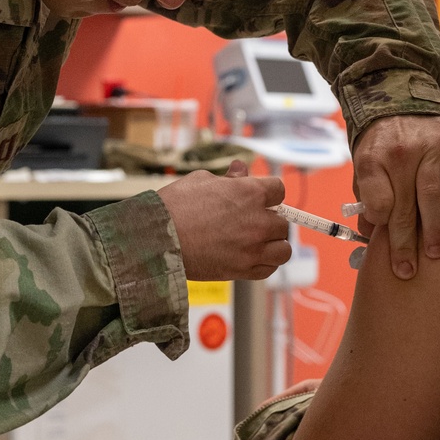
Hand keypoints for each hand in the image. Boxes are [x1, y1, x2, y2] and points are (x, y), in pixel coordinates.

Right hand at [158, 161, 290, 280]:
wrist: (157, 238)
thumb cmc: (175, 206)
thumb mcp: (201, 181)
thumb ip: (228, 178)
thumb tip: (240, 170)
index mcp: (249, 193)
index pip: (279, 190)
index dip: (269, 193)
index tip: (261, 199)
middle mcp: (257, 221)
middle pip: (282, 222)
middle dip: (269, 220)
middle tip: (251, 222)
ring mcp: (252, 248)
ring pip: (283, 249)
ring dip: (273, 244)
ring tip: (257, 243)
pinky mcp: (243, 270)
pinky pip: (269, 269)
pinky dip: (264, 263)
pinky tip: (251, 257)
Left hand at [352, 115, 439, 279]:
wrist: (398, 100)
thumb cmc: (379, 144)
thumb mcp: (362, 166)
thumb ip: (366, 197)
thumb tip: (370, 234)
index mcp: (372, 161)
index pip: (376, 201)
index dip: (379, 222)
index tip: (381, 237)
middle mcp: (399, 155)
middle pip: (402, 206)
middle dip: (404, 243)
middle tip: (407, 270)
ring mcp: (428, 150)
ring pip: (431, 195)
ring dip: (435, 228)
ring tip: (436, 253)